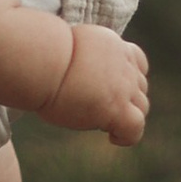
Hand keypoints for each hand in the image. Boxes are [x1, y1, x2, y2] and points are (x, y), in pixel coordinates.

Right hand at [46, 27, 147, 143]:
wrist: (41, 62)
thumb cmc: (39, 56)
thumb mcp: (66, 47)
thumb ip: (79, 56)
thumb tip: (67, 67)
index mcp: (111, 43)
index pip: (136, 60)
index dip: (128, 76)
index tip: (110, 86)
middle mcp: (123, 63)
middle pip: (140, 85)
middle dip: (127, 98)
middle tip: (102, 108)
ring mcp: (124, 86)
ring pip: (142, 106)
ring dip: (127, 115)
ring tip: (104, 123)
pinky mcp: (117, 108)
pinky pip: (136, 127)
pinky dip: (128, 135)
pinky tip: (113, 138)